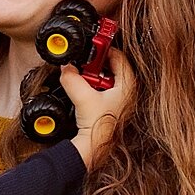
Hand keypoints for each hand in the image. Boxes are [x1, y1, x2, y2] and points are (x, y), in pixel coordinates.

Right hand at [62, 46, 134, 168]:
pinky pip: (103, 89)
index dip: (104, 49)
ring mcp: (120, 100)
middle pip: (112, 67)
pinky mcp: (112, 107)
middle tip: (83, 63)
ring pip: (106, 78)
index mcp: (128, 85)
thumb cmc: (99, 126)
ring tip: (81, 79)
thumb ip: (72, 78)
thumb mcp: (83, 97)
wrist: (95, 147)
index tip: (91, 47)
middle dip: (95, 64)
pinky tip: (83, 92)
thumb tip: (66, 67)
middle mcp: (128, 92)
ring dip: (92, 76)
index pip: (119, 56)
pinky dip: (92, 87)